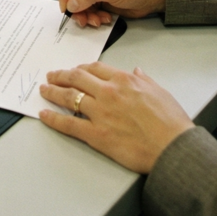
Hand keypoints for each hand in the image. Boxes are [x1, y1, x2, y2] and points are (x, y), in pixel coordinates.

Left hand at [39, 62, 193, 173]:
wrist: (173, 147)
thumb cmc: (171, 122)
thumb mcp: (160, 91)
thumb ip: (144, 80)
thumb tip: (137, 71)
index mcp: (124, 80)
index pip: (95, 68)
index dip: (81, 68)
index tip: (74, 69)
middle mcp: (108, 92)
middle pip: (77, 78)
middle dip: (61, 75)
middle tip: (51, 76)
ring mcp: (100, 113)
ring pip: (69, 97)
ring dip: (53, 92)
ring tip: (43, 90)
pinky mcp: (96, 135)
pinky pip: (69, 124)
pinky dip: (53, 118)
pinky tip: (44, 114)